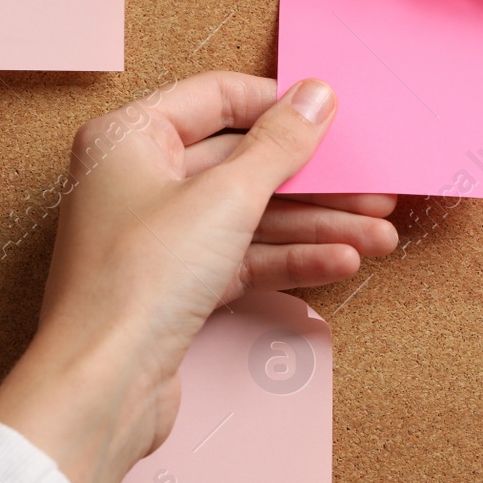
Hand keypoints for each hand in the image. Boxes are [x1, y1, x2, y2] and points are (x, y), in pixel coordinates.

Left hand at [0, 72, 396, 482]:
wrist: (104, 386)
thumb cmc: (138, 282)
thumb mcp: (227, 197)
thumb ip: (279, 144)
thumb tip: (315, 96)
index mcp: (130, 138)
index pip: (217, 98)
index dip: (280, 105)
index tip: (333, 117)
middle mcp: (138, 180)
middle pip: (241, 163)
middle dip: (313, 181)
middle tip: (371, 188)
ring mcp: (157, 236)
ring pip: (250, 216)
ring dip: (315, 226)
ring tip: (377, 236)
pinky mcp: (175, 286)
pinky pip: (243, 257)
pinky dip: (290, 259)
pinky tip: (340, 262)